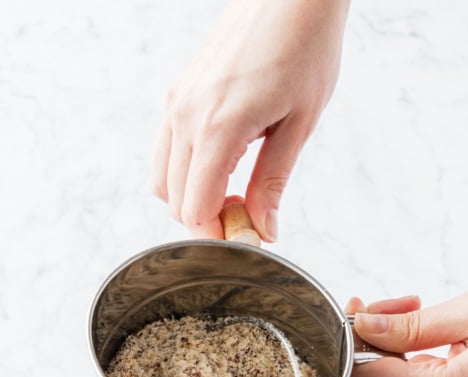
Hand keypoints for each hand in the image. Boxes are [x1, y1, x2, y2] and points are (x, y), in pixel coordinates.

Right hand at [151, 0, 348, 240]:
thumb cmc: (304, 49)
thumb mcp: (299, 124)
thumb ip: (273, 182)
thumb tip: (264, 229)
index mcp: (217, 128)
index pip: (195, 209)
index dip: (217, 236)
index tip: (246, 237)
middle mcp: (185, 115)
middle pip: (174, 201)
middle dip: (205, 221)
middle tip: (246, 216)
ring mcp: (176, 102)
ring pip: (163, 180)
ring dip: (191, 198)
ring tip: (233, 191)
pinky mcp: (177, 92)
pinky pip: (166, 151)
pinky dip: (185, 172)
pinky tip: (221, 165)